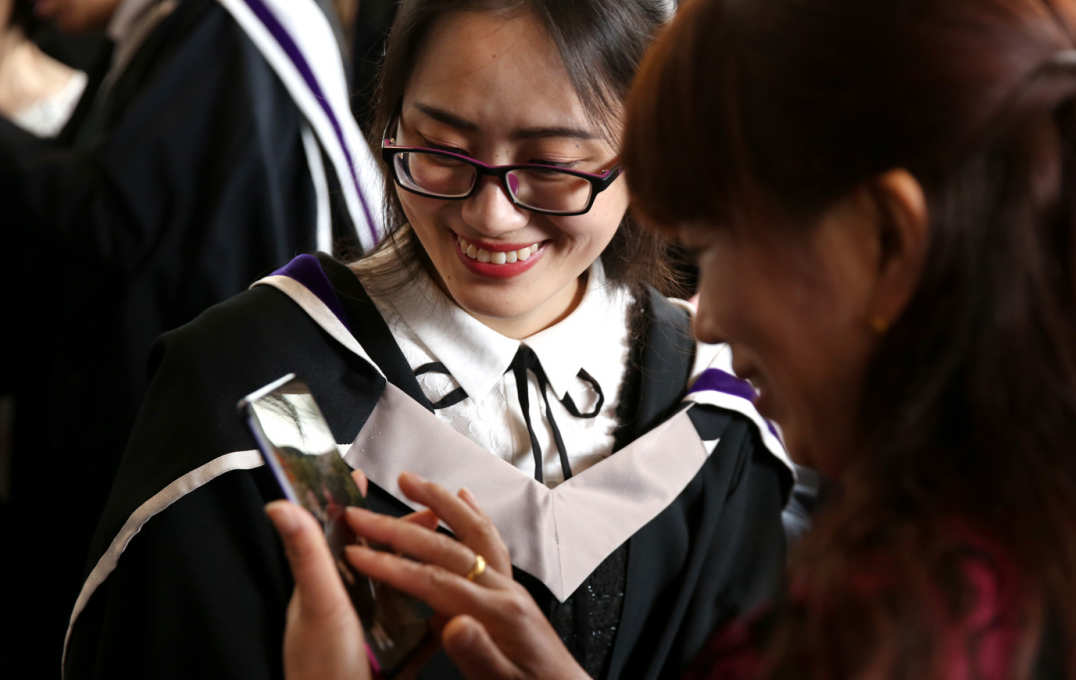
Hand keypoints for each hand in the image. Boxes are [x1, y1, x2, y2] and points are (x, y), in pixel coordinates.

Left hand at [266, 469, 438, 679]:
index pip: (336, 531)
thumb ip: (308, 555)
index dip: (347, 502)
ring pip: (398, 585)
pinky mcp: (388, 650)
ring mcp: (367, 625)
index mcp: (325, 583)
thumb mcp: (320, 603)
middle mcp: (345, 600)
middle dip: (403, 530)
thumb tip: (280, 504)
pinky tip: (452, 598)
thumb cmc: (321, 668)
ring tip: (447, 549)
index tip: (359, 474)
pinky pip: (413, 621)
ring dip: (422, 563)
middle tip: (430, 511)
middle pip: (377, 554)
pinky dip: (431, 607)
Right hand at [345, 472, 589, 679]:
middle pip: (446, 548)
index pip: (435, 582)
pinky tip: (464, 497)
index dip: (394, 566)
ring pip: (473, 531)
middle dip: (401, 528)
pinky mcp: (511, 587)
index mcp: (497, 614)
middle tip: (361, 514)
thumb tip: (452, 624)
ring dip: (440, 501)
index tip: (357, 553)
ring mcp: (508, 584)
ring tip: (408, 480)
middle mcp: (503, 589)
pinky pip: (492, 542)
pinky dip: (475, 515)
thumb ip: (478, 654)